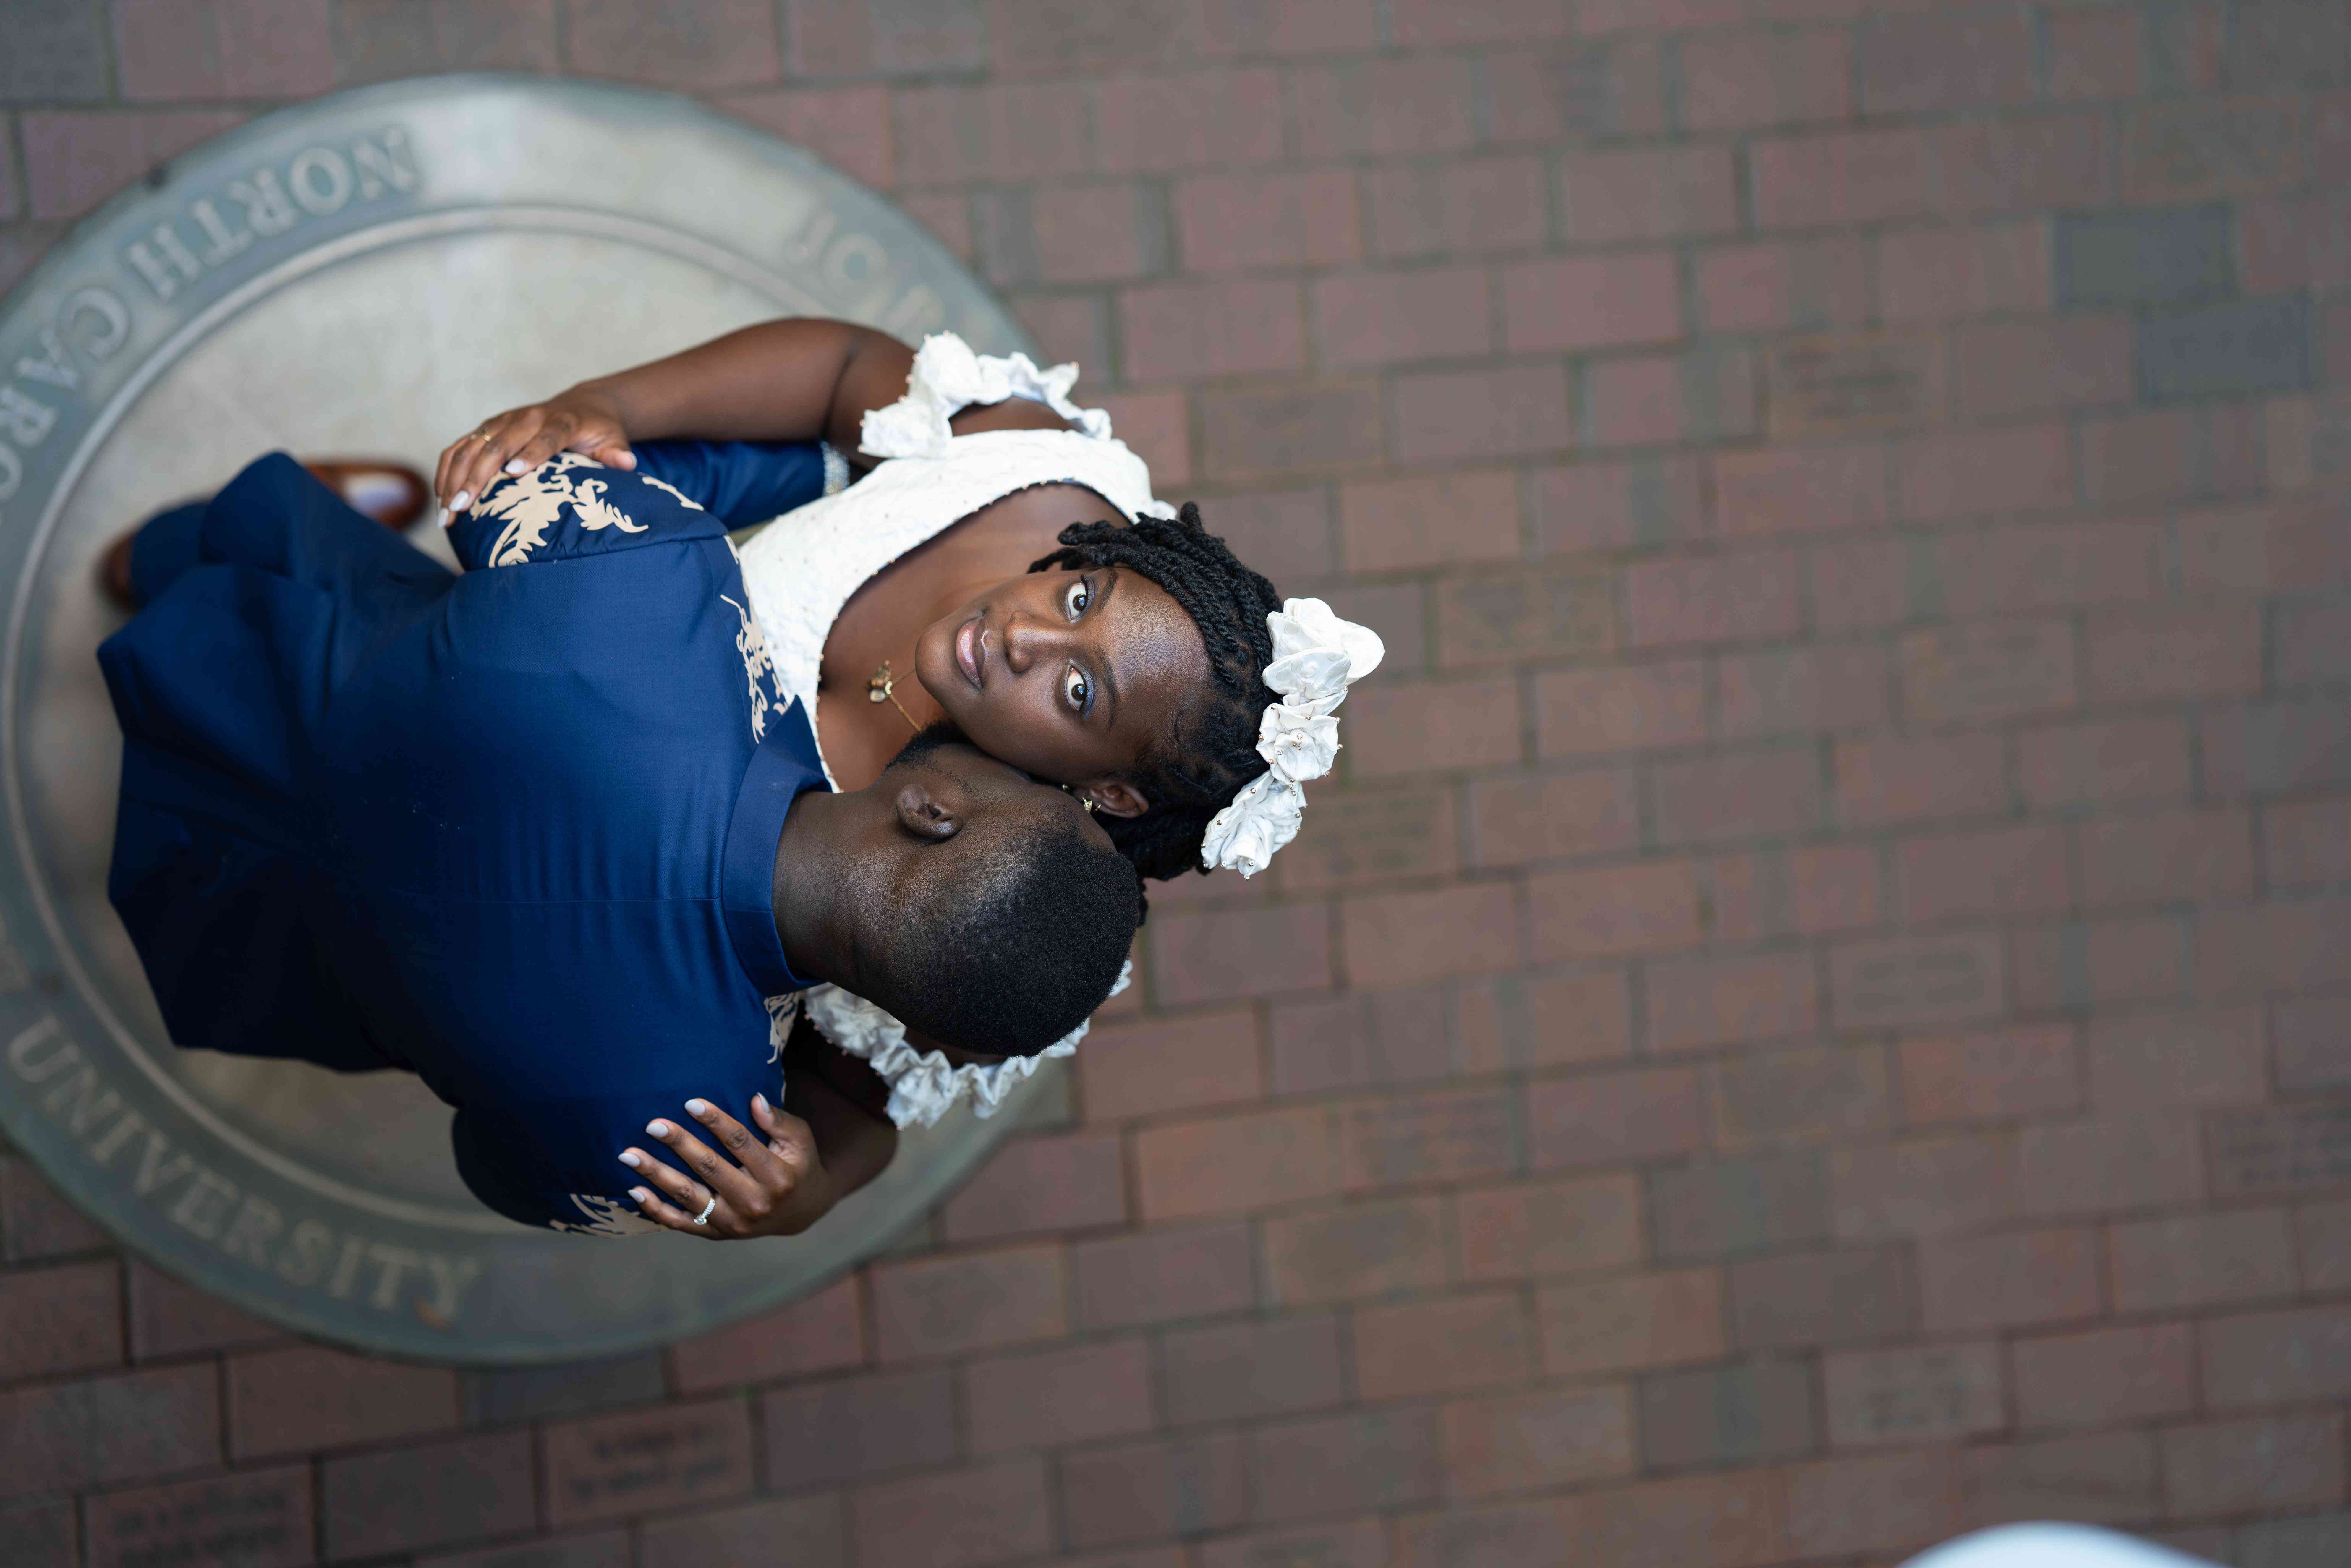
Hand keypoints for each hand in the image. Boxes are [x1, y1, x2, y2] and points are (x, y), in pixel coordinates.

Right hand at [435, 387, 634, 515]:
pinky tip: (442, 498)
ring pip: (471, 448)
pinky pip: (459, 447)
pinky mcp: (486, 429)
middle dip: (477, 477)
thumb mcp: (614, 441)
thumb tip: (626, 464)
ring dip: (455, 479)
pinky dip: (447, 470)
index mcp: (560, 422)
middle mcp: (525, 419)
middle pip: (497, 445)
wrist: (581, 406)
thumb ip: (617, 454)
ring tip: (447, 514)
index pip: (545, 437)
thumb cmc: (599, 432)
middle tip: (462, 508)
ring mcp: (501, 422)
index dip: (530, 453)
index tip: (514, 474)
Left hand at [620, 1093, 831, 1239]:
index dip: (716, 1121)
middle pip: (710, 1168)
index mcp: (777, 1176)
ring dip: (656, 1174)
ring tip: (628, 1154)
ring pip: (689, 1195)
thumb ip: (779, 1121)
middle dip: (679, 1144)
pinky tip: (634, 1189)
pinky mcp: (717, 1233)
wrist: (801, 1212)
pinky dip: (655, 1208)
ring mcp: (733, 1222)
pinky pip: (681, 1222)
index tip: (691, 1102)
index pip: (741, 1143)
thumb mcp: (800, 1140)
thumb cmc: (797, 1165)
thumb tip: (754, 1099)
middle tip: (653, 1125)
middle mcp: (754, 1202)